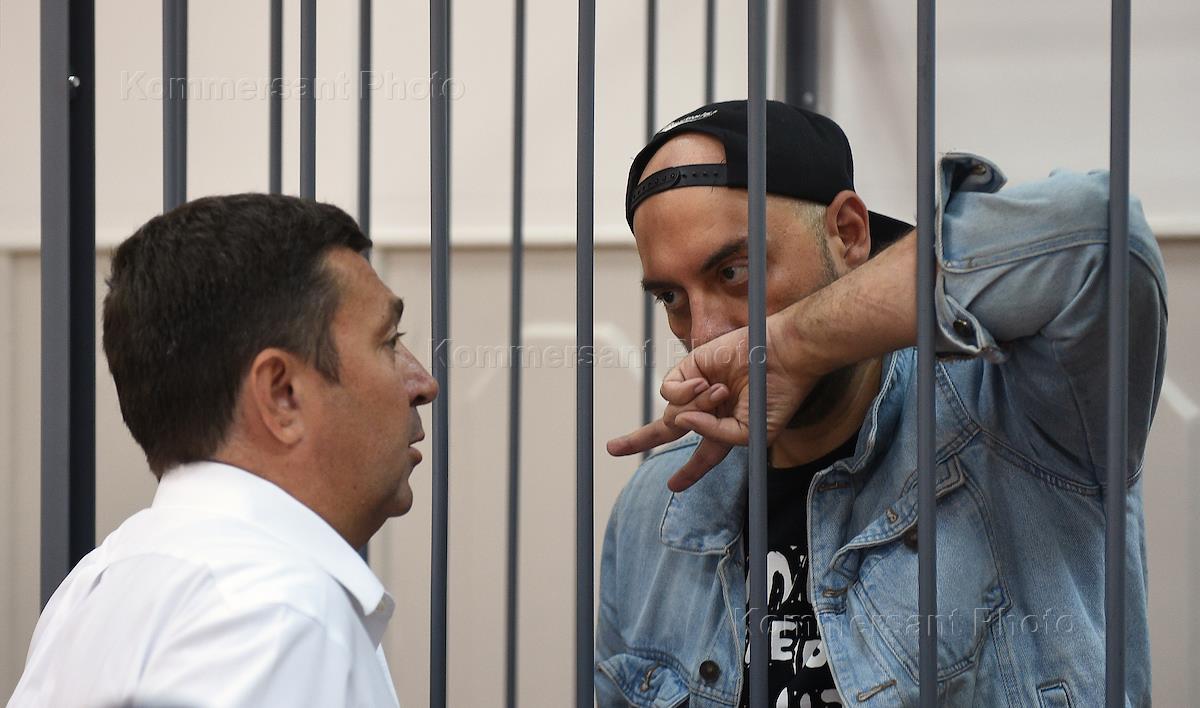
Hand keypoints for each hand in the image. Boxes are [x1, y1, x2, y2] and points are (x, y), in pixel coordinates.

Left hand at [608, 313, 817, 491]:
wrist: (782, 357)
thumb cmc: (775, 397)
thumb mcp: (749, 434)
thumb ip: (714, 437)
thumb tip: (680, 422)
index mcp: (726, 429)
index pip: (703, 455)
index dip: (689, 472)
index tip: (674, 485)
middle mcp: (709, 410)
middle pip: (668, 430)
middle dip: (640, 439)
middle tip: (613, 449)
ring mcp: (699, 388)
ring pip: (674, 413)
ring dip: (695, 407)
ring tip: (721, 392)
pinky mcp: (690, 367)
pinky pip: (669, 391)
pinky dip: (683, 392)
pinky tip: (703, 382)